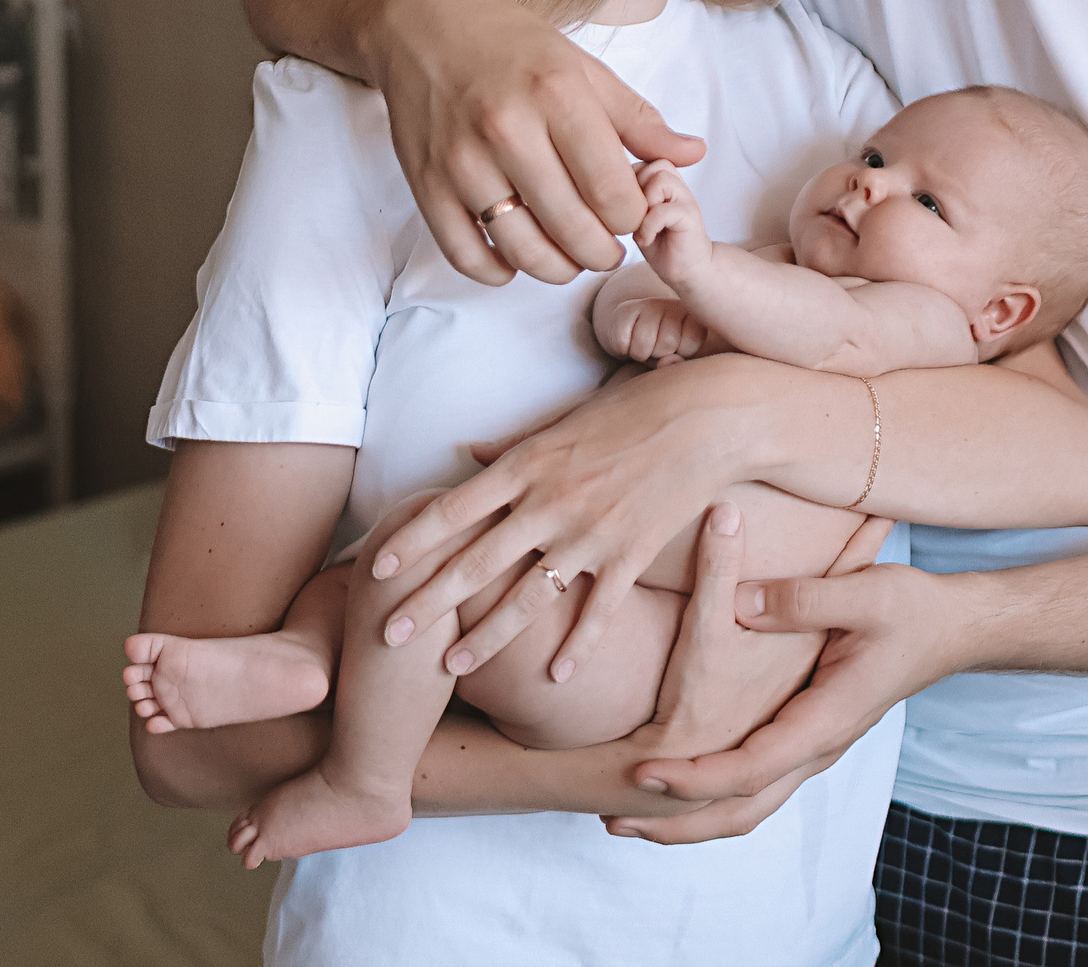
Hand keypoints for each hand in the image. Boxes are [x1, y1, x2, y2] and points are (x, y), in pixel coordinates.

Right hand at [371, 0, 703, 285]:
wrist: (422, 23)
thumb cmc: (510, 45)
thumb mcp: (583, 68)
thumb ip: (639, 119)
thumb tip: (693, 155)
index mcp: (558, 96)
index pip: (614, 194)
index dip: (634, 219)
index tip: (630, 213)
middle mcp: (508, 130)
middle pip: (575, 232)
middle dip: (603, 252)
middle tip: (606, 245)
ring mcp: (462, 162)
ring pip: (524, 253)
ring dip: (558, 268)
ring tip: (568, 255)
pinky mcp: (426, 185)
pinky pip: (468, 257)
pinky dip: (499, 271)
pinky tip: (515, 255)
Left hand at [376, 356, 772, 683]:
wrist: (709, 418)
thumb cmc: (633, 409)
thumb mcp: (564, 420)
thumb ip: (513, 447)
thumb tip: (466, 455)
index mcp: (529, 464)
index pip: (455, 508)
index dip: (414, 539)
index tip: (378, 566)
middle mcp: (551, 502)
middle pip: (476, 562)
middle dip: (428, 602)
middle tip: (387, 635)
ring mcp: (591, 534)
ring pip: (527, 598)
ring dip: (485, 638)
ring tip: (449, 667)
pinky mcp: (631, 555)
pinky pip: (597, 612)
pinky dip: (577, 647)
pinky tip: (554, 678)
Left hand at [604, 515, 892, 841]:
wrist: (955, 629)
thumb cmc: (913, 609)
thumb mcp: (863, 594)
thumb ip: (800, 600)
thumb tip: (739, 601)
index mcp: (825, 720)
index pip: (750, 767)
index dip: (694, 775)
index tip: (643, 773)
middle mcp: (818, 746)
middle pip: (741, 807)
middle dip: (676, 819)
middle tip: (614, 818)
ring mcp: (816, 746)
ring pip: (748, 806)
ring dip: (688, 818)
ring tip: (627, 819)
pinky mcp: (810, 736)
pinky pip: (757, 785)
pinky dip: (713, 798)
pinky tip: (677, 792)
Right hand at [608, 296, 705, 365]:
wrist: (634, 333)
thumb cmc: (663, 350)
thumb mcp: (677, 359)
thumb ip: (679, 364)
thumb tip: (666, 362)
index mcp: (693, 315)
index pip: (692, 341)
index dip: (681, 352)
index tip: (676, 348)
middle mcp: (672, 304)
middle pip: (667, 342)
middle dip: (659, 354)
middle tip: (655, 347)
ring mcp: (648, 304)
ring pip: (644, 342)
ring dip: (640, 354)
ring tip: (643, 346)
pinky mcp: (624, 309)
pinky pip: (622, 342)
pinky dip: (623, 349)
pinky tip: (628, 341)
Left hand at [632, 160, 710, 286]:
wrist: (685, 269)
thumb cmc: (659, 242)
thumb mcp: (634, 215)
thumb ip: (627, 194)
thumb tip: (611, 181)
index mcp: (662, 179)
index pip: (638, 160)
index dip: (626, 181)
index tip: (625, 208)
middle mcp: (676, 183)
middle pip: (650, 163)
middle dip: (635, 189)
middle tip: (633, 216)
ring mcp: (686, 197)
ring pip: (660, 179)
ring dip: (644, 205)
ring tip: (641, 226)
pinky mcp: (690, 215)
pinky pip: (663, 209)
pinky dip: (648, 226)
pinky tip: (646, 239)